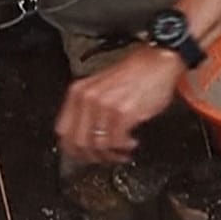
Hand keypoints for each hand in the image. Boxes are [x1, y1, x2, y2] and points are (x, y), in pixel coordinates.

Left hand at [55, 46, 182, 163]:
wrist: (157, 62)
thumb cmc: (135, 74)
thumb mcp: (101, 87)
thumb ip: (88, 109)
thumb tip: (85, 135)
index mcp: (78, 92)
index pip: (63, 132)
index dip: (73, 149)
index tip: (83, 154)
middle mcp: (88, 99)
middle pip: (78, 142)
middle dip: (92, 156)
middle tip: (104, 157)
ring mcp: (105, 106)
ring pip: (97, 145)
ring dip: (111, 154)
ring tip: (121, 151)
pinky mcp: (123, 112)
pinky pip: (116, 141)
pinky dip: (124, 147)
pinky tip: (131, 142)